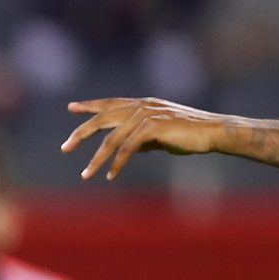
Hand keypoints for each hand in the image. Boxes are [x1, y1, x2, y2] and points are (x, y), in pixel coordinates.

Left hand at [61, 97, 225, 181]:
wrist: (213, 132)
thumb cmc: (188, 134)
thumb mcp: (158, 136)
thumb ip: (140, 139)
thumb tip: (125, 149)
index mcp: (142, 104)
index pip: (110, 104)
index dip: (90, 105)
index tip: (71, 107)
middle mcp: (141, 106)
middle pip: (103, 118)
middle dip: (81, 134)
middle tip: (65, 148)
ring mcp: (147, 115)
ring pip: (112, 138)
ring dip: (97, 159)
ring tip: (86, 175)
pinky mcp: (153, 127)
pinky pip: (127, 148)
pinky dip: (117, 164)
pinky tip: (110, 176)